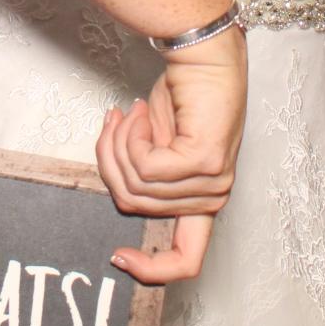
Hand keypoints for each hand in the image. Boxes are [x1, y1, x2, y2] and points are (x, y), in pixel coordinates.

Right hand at [95, 24, 246, 284]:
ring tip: (126, 113)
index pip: (187, 261)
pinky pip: (145, 165)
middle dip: (111, 164)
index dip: (150, 270)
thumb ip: (143, 175)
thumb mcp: (156, 145)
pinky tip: (137, 112)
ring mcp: (212, 182)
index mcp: (203, 202)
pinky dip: (130, 137)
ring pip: (137, 185)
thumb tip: (116, 185)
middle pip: (136, 206)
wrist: (204, 55)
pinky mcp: (203, 160)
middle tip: (111, 126)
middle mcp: (213, 198)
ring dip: (119, 144)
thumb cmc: (182, 94)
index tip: (116, 256)